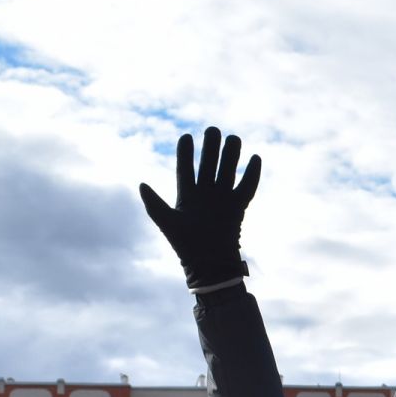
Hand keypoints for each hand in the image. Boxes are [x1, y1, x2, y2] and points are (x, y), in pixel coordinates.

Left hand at [140, 127, 261, 289]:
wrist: (209, 266)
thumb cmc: (185, 247)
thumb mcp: (167, 224)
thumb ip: (154, 204)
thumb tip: (141, 184)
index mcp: (187, 195)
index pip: (185, 168)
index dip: (185, 152)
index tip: (186, 137)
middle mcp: (205, 194)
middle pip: (209, 164)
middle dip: (211, 147)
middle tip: (213, 130)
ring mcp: (222, 199)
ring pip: (228, 170)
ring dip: (231, 155)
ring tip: (233, 138)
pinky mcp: (238, 207)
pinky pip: (247, 187)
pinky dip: (252, 173)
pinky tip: (255, 158)